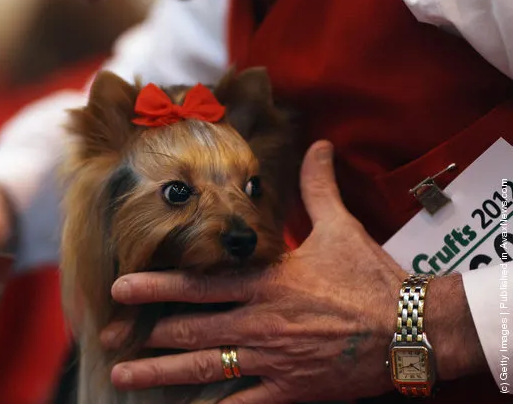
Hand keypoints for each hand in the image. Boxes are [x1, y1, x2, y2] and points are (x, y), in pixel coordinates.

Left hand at [102, 141, 407, 402]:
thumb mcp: (342, 227)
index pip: (202, 284)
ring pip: (207, 368)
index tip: (121, 288)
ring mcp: (274, 359)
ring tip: (125, 377)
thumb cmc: (370, 277)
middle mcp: (262, 321)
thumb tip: (318, 144)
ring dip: (162, 373)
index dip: (158, 286)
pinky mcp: (291, 389)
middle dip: (147, 333)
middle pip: (192, 328)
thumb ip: (318, 187)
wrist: (412, 328)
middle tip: (110, 336)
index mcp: (269, 281)